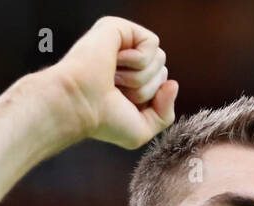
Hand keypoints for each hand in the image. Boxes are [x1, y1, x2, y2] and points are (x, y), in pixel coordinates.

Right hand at [48, 16, 178, 149]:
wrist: (80, 106)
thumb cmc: (104, 121)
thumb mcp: (142, 129)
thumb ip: (166, 114)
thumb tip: (173, 83)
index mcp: (130, 81)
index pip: (163, 84)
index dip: (151, 100)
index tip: (123, 105)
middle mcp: (126, 60)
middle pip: (163, 71)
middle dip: (146, 90)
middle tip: (117, 92)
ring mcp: (122, 43)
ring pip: (160, 59)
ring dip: (140, 78)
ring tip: (113, 78)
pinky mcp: (118, 28)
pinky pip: (152, 44)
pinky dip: (138, 61)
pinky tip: (115, 62)